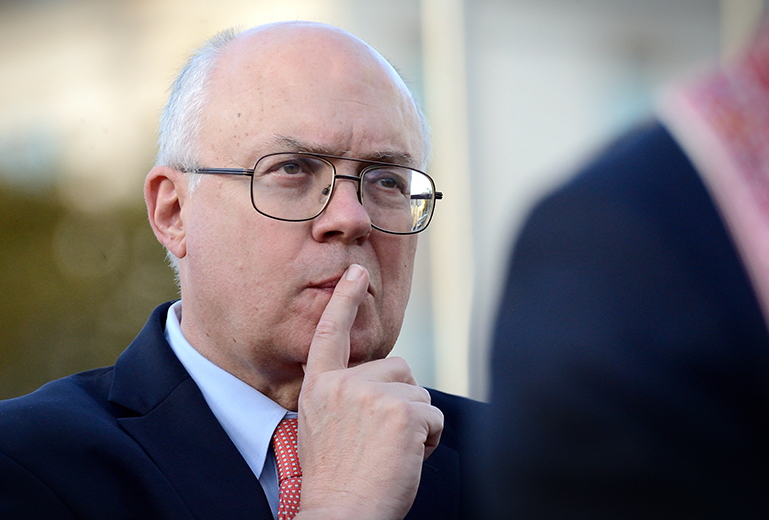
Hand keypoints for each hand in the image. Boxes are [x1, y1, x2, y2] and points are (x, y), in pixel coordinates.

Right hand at [295, 264, 443, 519]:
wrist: (342, 515)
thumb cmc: (339, 481)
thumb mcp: (324, 429)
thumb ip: (344, 398)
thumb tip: (382, 385)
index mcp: (320, 388)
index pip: (330, 335)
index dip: (344, 302)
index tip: (356, 273)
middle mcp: (343, 385)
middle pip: (398, 369)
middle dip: (402, 400)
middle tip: (383, 439)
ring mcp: (372, 396)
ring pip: (419, 394)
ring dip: (415, 423)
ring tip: (391, 452)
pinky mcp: (402, 413)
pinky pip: (434, 417)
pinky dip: (429, 440)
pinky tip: (405, 458)